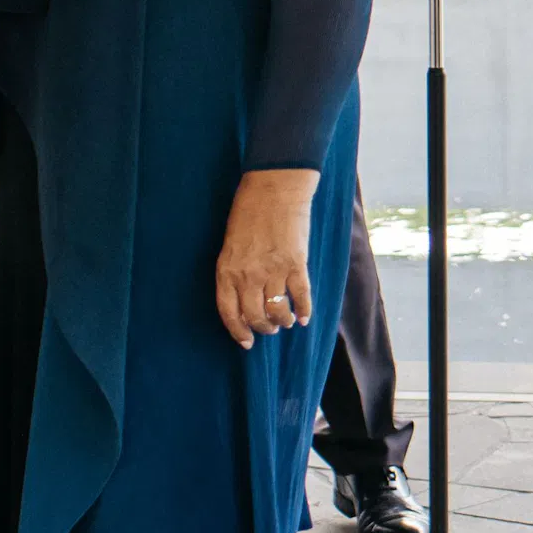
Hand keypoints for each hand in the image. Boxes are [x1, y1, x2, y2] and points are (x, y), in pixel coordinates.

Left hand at [214, 168, 321, 349]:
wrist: (274, 190)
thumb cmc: (248, 213)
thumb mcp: (230, 245)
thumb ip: (235, 272)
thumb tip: (246, 299)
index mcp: (227, 270)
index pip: (229, 312)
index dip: (238, 331)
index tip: (246, 343)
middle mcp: (248, 275)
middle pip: (255, 316)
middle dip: (263, 328)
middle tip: (269, 330)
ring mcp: (273, 271)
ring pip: (278, 311)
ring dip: (283, 321)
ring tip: (286, 321)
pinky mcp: (295, 264)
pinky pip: (301, 297)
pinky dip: (305, 311)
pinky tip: (305, 317)